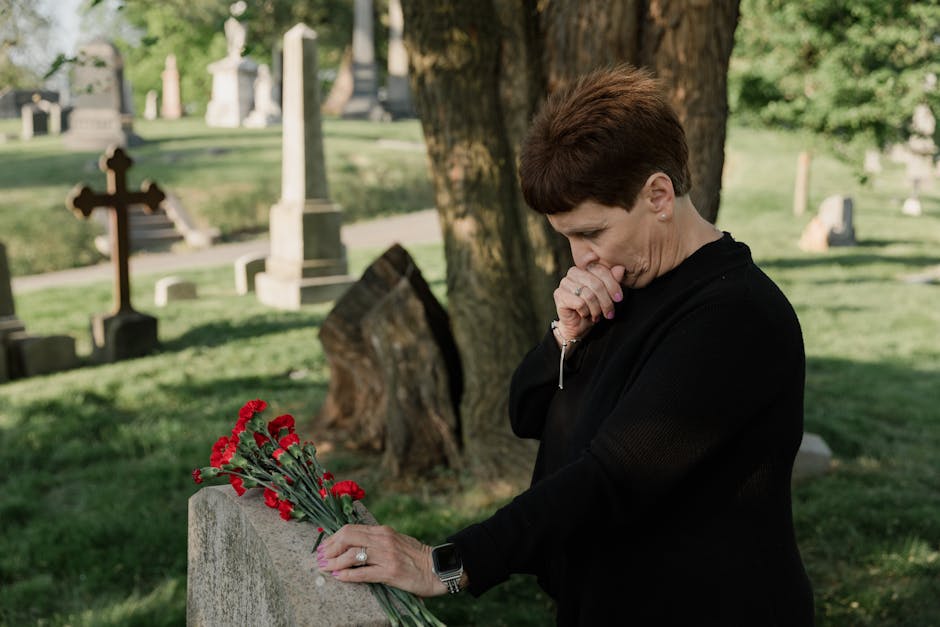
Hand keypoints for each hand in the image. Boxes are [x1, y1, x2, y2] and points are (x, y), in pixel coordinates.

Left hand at [317, 524, 446, 596]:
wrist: (437, 567)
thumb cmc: (415, 556)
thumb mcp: (395, 541)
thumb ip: (377, 540)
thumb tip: (354, 544)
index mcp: (383, 531)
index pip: (351, 529)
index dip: (333, 537)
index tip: (324, 546)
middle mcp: (383, 539)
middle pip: (348, 537)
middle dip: (330, 547)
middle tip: (321, 557)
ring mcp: (387, 555)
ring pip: (352, 554)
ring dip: (335, 562)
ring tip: (326, 568)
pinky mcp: (390, 572)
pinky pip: (363, 573)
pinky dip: (348, 575)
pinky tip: (339, 577)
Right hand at [553, 263, 625, 342]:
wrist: (578, 325)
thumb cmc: (593, 307)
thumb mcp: (607, 294)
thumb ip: (613, 280)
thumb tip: (621, 269)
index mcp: (584, 267)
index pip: (601, 270)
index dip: (613, 285)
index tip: (619, 298)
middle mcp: (573, 272)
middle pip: (596, 284)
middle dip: (606, 301)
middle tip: (610, 313)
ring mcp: (564, 283)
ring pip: (588, 295)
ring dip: (596, 309)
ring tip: (597, 315)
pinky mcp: (559, 295)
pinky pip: (579, 303)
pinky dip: (586, 312)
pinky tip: (585, 314)